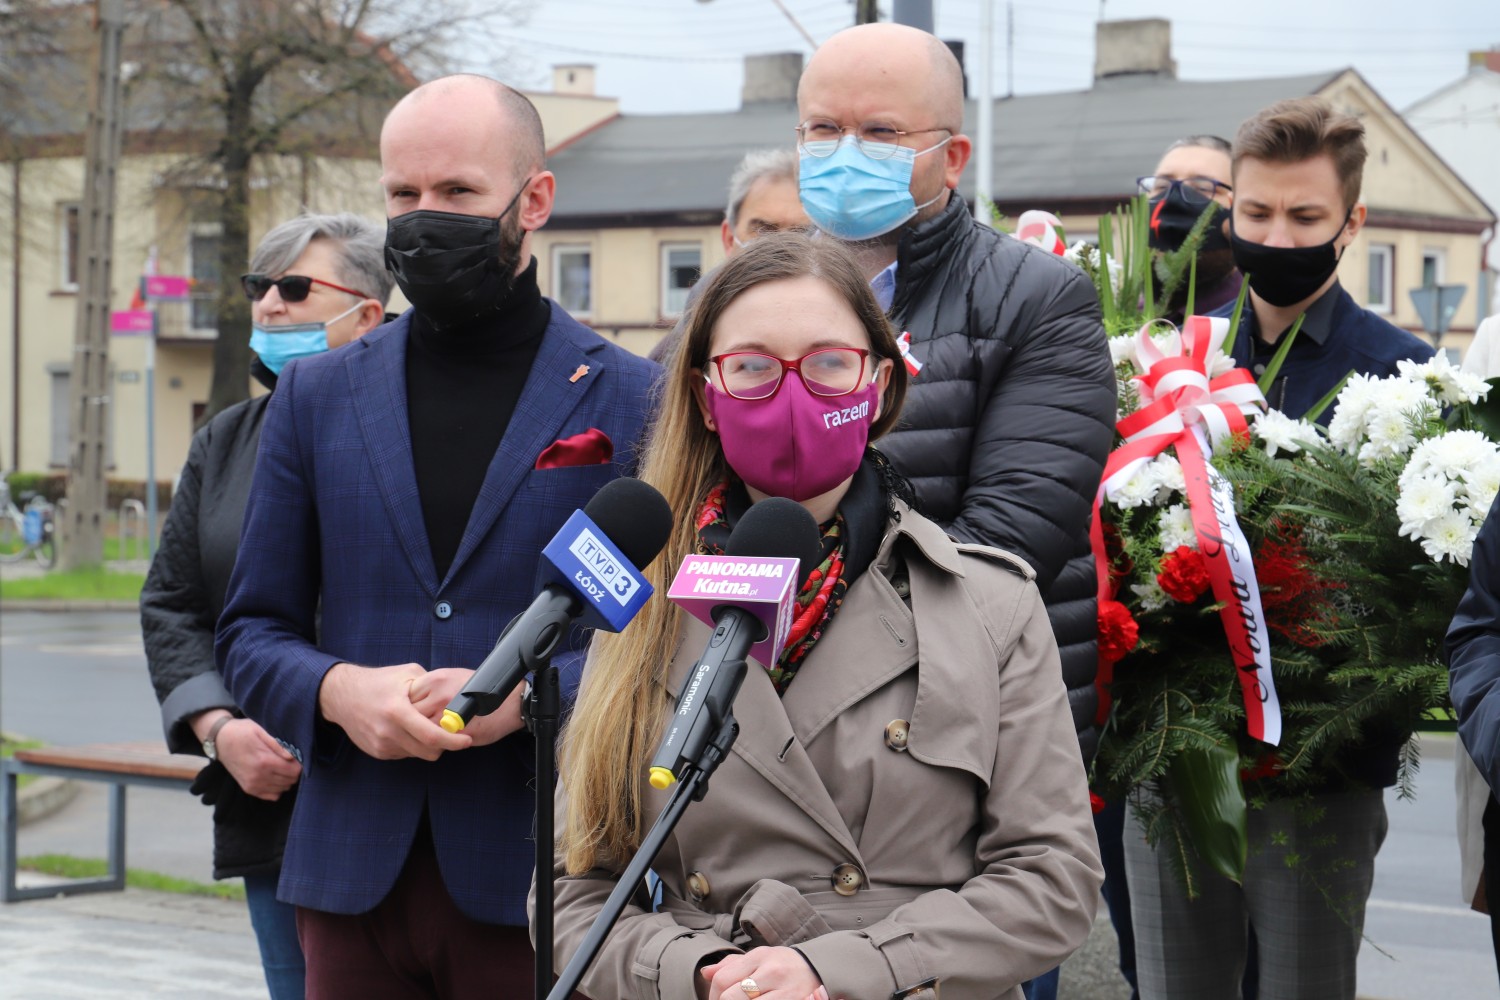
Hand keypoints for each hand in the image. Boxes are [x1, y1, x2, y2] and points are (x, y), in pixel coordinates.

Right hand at [214, 718, 301, 799]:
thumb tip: (293, 756)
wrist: (220, 740)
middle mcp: (258, 777)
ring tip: (281, 766)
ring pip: (283, 789)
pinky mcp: (248, 789)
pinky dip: (277, 787)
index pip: (294, 771)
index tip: (296, 756)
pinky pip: (272, 796)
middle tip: (290, 760)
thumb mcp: (260, 730)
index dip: (299, 764)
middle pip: (290, 781)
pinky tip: (274, 775)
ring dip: (286, 779)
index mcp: (264, 761)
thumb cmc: (242, 732)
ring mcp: (253, 785)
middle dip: (294, 771)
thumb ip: (278, 744)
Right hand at [317, 662, 471, 760]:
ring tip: (426, 727)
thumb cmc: (378, 681)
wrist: (342, 696)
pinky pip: (404, 754)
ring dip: (428, 746)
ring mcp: (381, 744)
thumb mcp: (407, 674)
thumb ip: (430, 685)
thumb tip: (454, 695)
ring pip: (417, 754)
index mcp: (397, 711)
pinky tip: (409, 730)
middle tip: (451, 734)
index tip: (467, 740)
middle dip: (445, 745)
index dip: (453, 741)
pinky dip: (413, 746)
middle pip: (428, 751)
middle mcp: (388, 731)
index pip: (432, 735)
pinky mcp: (377, 752)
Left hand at [408, 667, 524, 746]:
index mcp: (435, 679)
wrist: (511, 701)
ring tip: (425, 738)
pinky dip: (434, 744)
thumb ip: (432, 690)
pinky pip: (435, 740)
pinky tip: (439, 742)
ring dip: (420, 736)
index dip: (406, 708)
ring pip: (420, 729)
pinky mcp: (456, 730)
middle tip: (413, 730)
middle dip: (410, 723)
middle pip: (409, 713)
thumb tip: (413, 702)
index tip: (409, 715)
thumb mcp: (454, 679)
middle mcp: (438, 693)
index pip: (406, 696)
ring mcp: (446, 712)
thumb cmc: (483, 691)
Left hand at [701, 947, 822, 999]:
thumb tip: (706, 973)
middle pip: (731, 998)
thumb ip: (731, 965)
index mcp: (759, 957)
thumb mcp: (759, 957)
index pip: (722, 979)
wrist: (819, 968)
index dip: (712, 995)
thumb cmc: (783, 964)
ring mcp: (785, 992)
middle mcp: (771, 972)